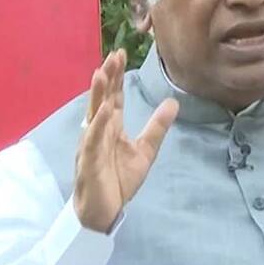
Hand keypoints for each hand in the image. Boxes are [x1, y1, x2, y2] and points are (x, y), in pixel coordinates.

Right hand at [74, 49, 178, 232]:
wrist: (106, 210)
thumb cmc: (119, 179)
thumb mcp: (145, 150)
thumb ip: (157, 126)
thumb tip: (174, 102)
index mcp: (112, 126)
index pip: (115, 96)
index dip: (117, 76)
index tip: (120, 54)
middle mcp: (100, 130)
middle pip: (104, 98)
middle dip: (108, 76)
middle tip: (114, 54)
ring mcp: (92, 143)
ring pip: (94, 114)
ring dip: (98, 93)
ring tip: (102, 72)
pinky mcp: (90, 160)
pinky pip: (94, 140)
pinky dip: (98, 124)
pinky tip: (104, 109)